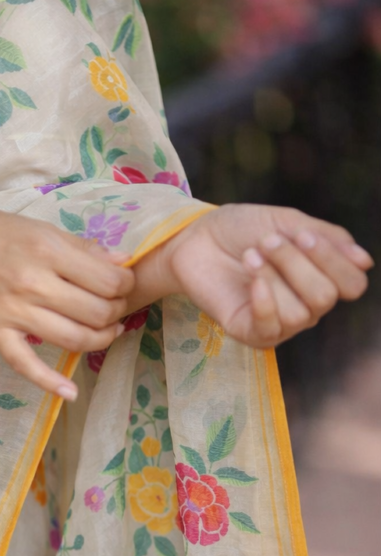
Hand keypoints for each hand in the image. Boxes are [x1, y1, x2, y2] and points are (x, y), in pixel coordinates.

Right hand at [0, 180, 134, 399]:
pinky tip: (70, 392)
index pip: (107, 281)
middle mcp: (33, 283)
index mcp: (47, 251)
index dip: (125, 286)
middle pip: (96, 312)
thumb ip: (80, 247)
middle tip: (114, 308)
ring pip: (73, 339)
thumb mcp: (38, 227)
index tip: (122, 285)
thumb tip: (121, 263)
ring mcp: (12, 313)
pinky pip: (26, 364)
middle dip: (115, 313)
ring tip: (106, 332)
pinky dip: (50, 382)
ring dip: (100, 340)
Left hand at [161, 204, 372, 347]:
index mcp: (321, 277)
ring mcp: (279, 322)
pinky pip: (272, 329)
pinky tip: (251, 280)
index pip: (352, 284)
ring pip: (300, 313)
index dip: (332, 259)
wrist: (193, 238)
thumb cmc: (240, 229)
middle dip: (296, 264)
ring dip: (273, 277)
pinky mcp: (250, 332)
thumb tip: (365, 261)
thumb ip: (327, 239)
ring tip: (249, 256)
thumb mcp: (286, 223)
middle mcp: (306, 305)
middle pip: (326, 297)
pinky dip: (265, 302)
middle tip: (266, 242)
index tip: (302, 234)